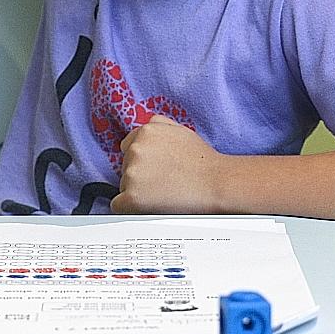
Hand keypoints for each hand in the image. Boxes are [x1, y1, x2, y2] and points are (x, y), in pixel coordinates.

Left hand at [110, 116, 227, 214]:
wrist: (216, 183)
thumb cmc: (202, 161)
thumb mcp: (180, 129)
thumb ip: (158, 125)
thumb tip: (145, 126)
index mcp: (145, 131)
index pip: (127, 148)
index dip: (141, 161)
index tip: (153, 170)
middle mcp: (135, 149)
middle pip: (125, 167)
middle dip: (139, 175)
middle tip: (162, 182)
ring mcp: (132, 172)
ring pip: (123, 186)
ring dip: (138, 191)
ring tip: (163, 193)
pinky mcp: (133, 196)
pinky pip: (118, 205)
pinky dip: (129, 208)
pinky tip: (147, 207)